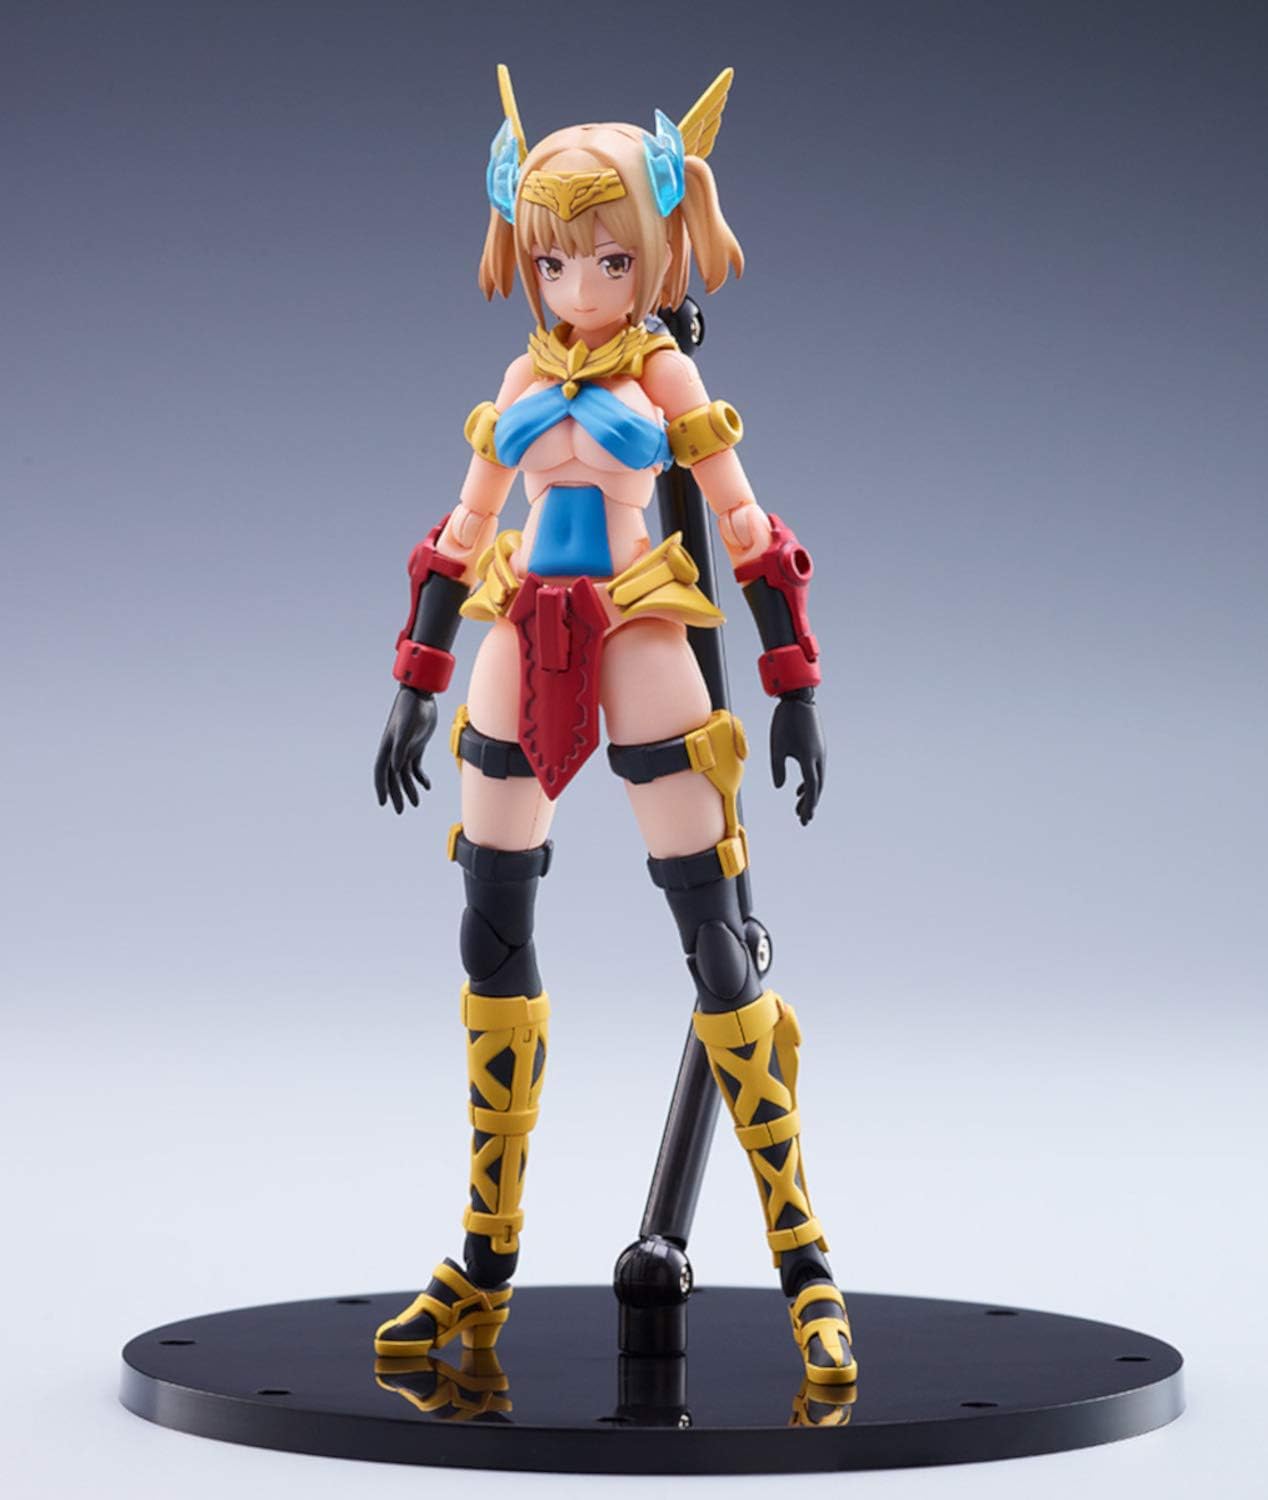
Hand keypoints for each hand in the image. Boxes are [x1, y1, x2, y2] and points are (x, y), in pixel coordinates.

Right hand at [374, 686, 437, 813]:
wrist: (421, 695)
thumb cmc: (411, 708)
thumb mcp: (406, 727)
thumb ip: (401, 747)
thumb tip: (396, 768)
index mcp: (388, 746)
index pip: (382, 771)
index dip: (381, 787)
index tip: (383, 803)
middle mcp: (395, 750)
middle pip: (393, 777)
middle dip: (396, 794)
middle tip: (400, 811)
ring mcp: (406, 748)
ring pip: (405, 774)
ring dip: (410, 788)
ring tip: (416, 804)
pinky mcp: (417, 746)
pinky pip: (416, 766)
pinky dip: (421, 777)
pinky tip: (427, 786)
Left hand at [770, 689, 825, 825]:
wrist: (798, 699)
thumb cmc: (785, 721)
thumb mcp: (777, 745)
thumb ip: (778, 767)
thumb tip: (780, 786)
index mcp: (809, 758)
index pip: (811, 787)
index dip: (808, 804)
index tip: (805, 818)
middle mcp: (819, 758)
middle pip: (817, 787)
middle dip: (810, 804)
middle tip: (804, 819)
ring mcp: (820, 752)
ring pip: (817, 779)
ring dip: (809, 794)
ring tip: (800, 807)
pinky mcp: (818, 748)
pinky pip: (816, 770)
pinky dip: (809, 782)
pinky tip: (799, 788)